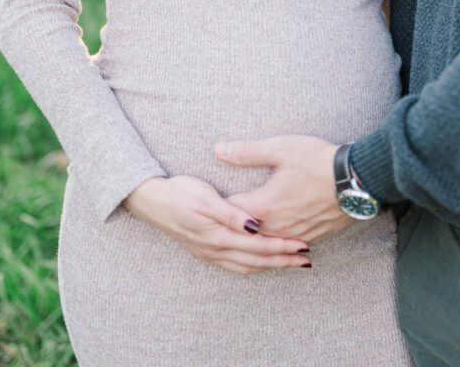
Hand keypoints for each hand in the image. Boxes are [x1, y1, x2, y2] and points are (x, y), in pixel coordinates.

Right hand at [122, 175, 311, 273]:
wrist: (152, 201)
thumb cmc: (181, 193)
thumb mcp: (206, 198)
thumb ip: (231, 214)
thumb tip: (255, 226)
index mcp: (219, 235)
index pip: (259, 246)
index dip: (282, 247)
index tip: (303, 244)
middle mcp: (216, 249)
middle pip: (257, 260)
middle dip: (283, 259)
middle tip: (306, 257)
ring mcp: (210, 253)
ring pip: (247, 266)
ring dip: (271, 265)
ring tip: (291, 262)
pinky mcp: (206, 251)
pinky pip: (235, 265)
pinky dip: (254, 266)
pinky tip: (262, 263)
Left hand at [215, 136, 349, 243]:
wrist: (356, 180)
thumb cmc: (317, 161)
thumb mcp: (280, 149)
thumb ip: (246, 152)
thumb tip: (218, 150)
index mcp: (264, 206)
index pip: (231, 213)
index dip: (217, 210)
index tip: (205, 207)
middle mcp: (276, 227)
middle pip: (245, 234)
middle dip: (231, 229)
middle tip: (214, 228)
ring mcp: (294, 235)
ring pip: (265, 244)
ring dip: (252, 241)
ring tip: (238, 240)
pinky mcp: (311, 237)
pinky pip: (285, 246)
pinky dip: (274, 245)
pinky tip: (271, 243)